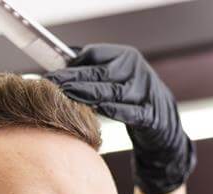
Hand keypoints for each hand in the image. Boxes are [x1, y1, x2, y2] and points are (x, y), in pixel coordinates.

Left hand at [45, 43, 195, 193]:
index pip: (95, 54)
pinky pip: (129, 112)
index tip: (51, 73)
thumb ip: (90, 70)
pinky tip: (97, 111)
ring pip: (113, 92)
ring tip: (66, 97)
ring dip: (88, 94)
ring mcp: (145, 91)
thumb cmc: (127, 97)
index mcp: (125, 57)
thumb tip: (60, 62)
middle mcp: (136, 70)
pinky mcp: (150, 114)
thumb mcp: (112, 78)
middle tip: (51, 84)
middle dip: (73, 78)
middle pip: (101, 73)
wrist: (161, 119)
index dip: (71, 63)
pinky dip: (113, 111)